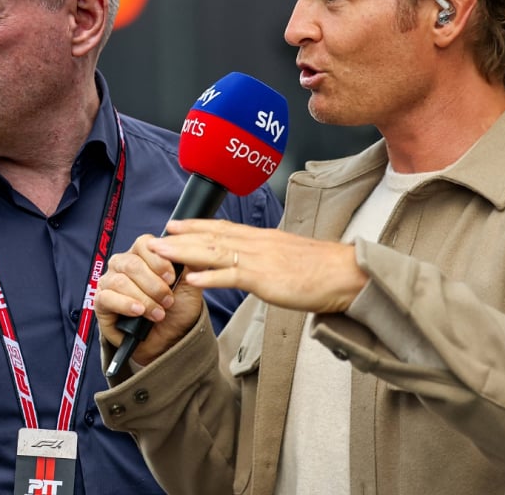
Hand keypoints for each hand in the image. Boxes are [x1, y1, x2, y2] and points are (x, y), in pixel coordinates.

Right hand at [95, 233, 209, 366]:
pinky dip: (125, 305)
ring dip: (144, 299)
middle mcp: (123, 264)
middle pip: (132, 264)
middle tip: (168, 301)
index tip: (172, 278)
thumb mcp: (190, 284)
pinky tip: (139, 312)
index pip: (144, 243)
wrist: (170, 339)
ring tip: (158, 314)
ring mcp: (109, 281)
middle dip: (154, 285)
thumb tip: (193, 247)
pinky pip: (107, 297)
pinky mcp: (101, 301)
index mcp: (143, 254)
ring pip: (121, 281)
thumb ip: (192, 263)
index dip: (158, 260)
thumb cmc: (177, 308)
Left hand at [153, 219, 367, 312]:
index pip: (222, 228)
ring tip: (162, 253)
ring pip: (215, 252)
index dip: (196, 226)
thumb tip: (254, 264)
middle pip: (212, 237)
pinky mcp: (266, 279)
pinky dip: (210, 278)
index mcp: (262, 238)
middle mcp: (257, 243)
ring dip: (185, 252)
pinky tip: (192, 280)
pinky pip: (233, 277)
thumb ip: (268, 258)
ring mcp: (260, 259)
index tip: (174, 224)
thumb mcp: (289, 257)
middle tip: (156, 237)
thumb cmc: (323, 270)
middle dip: (181, 236)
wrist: (348, 273)